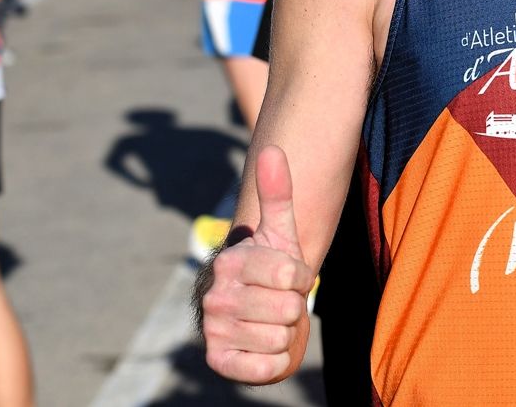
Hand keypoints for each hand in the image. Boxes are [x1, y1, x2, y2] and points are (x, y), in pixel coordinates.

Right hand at [201, 146, 314, 384]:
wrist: (257, 316)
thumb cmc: (273, 270)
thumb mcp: (279, 232)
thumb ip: (278, 193)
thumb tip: (273, 149)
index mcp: (231, 261)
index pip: (292, 273)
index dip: (301, 277)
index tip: (290, 275)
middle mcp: (215, 296)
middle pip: (290, 307)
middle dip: (295, 306)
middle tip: (281, 301)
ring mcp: (214, 330)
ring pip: (281, 336)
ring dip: (286, 332)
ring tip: (273, 321)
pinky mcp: (219, 362)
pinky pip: (267, 367)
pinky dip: (275, 360)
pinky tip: (264, 346)